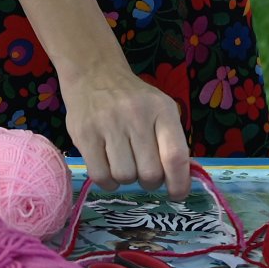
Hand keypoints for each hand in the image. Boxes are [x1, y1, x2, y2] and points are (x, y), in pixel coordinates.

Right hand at [62, 62, 190, 199]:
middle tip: (145, 172)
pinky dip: (108, 181)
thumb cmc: (133, 98)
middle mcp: (136, 115)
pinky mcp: (84, 134)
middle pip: (150, 173)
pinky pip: (101, 177)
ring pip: (125, 177)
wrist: (94, 73)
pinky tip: (109, 167)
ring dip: (127, 179)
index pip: (175, 156)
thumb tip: (183, 181)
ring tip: (125, 163)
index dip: (179, 183)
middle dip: (150, 181)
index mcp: (162, 109)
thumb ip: (172, 142)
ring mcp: (108, 124)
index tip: (177, 194)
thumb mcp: (160, 109)